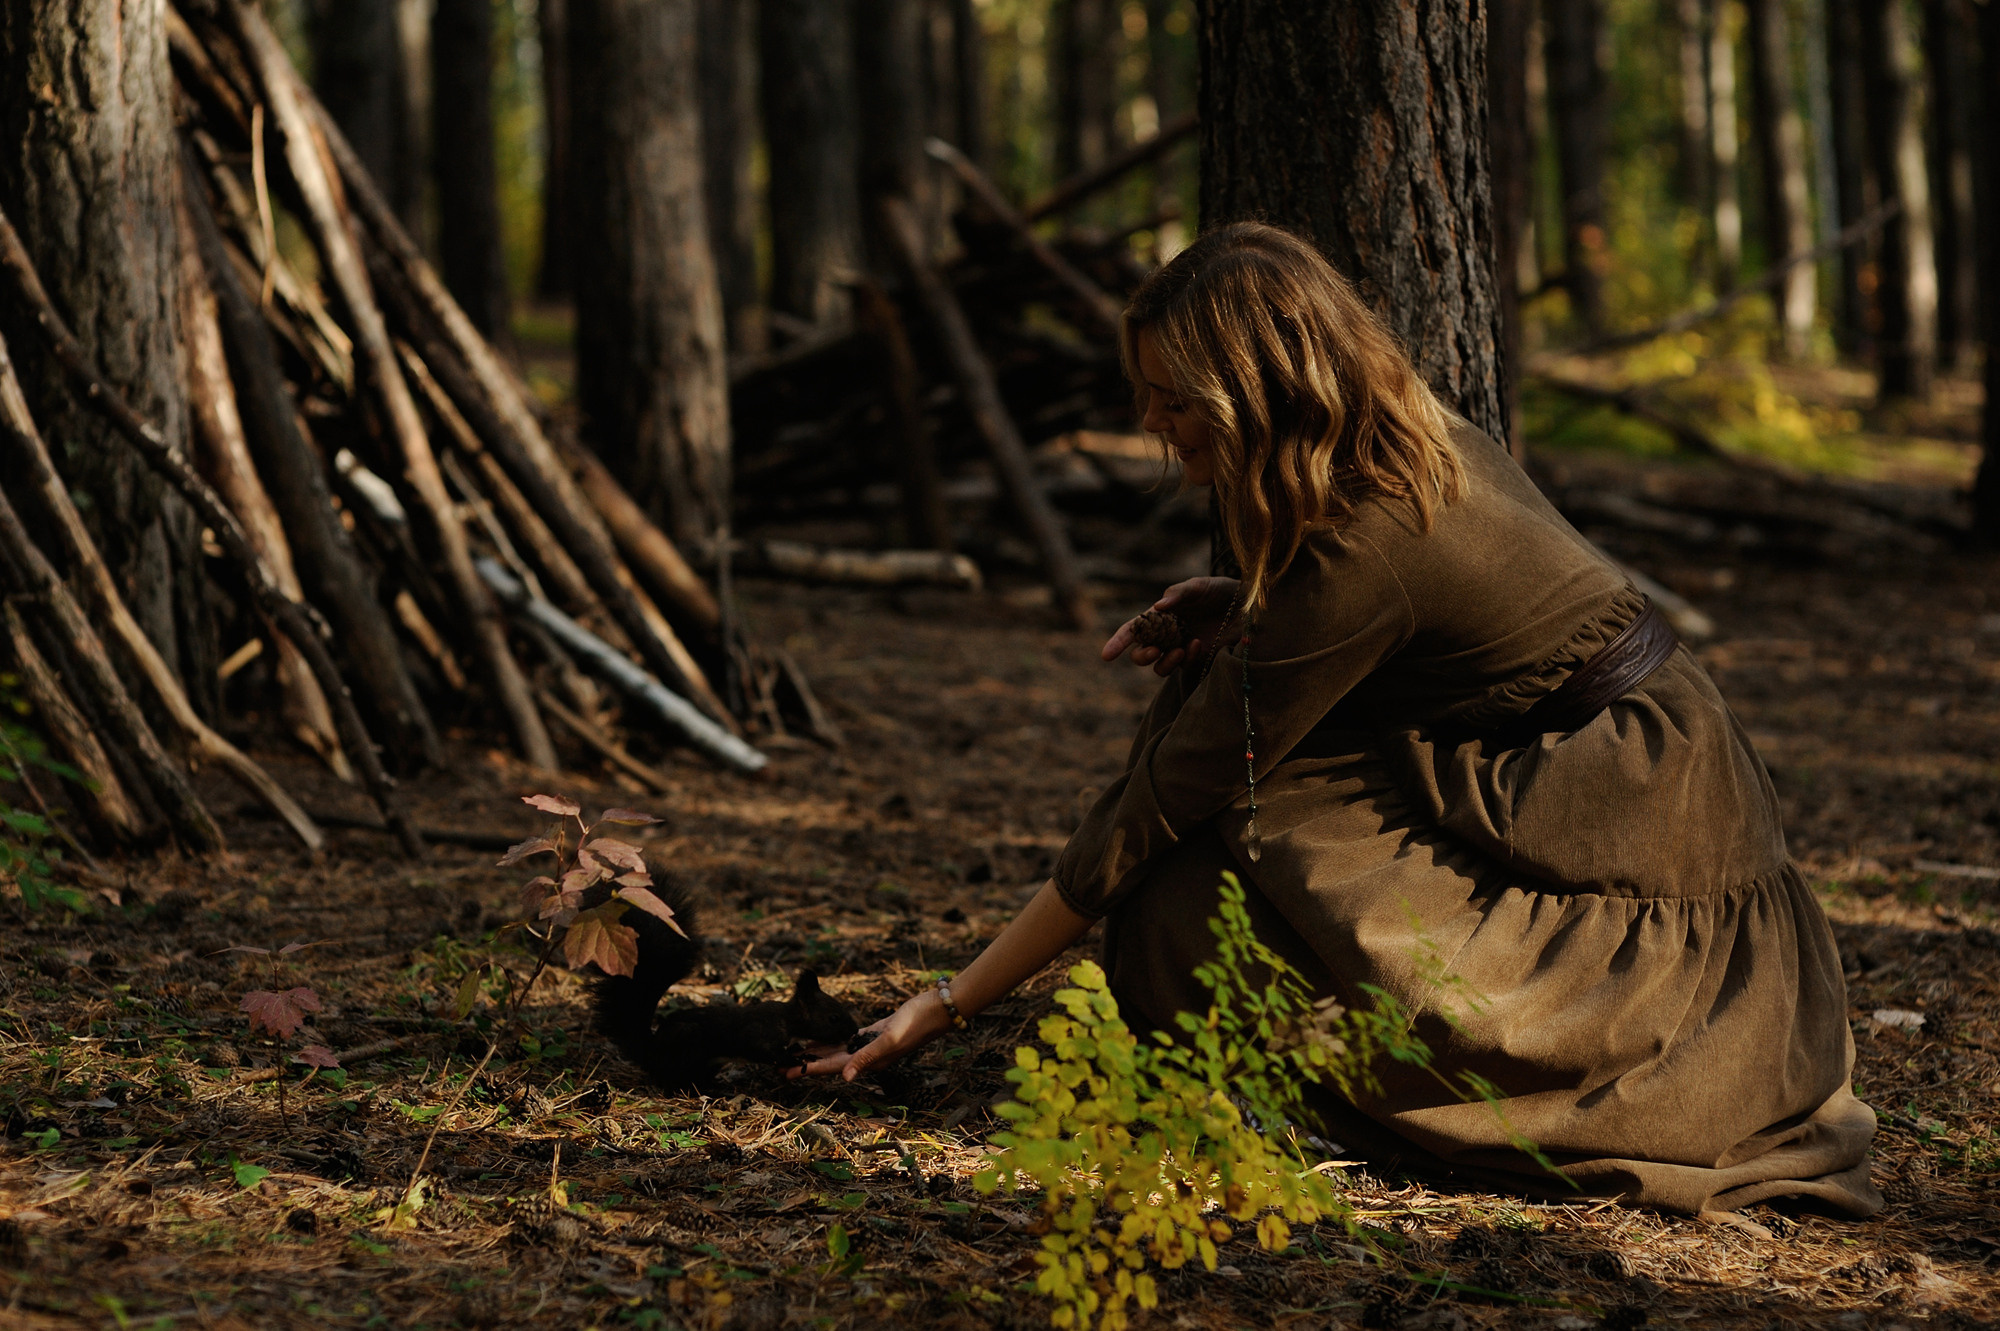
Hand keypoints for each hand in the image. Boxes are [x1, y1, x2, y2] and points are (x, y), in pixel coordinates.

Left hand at [790, 987, 953, 1081]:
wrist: (937, 1009)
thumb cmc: (916, 1023)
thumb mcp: (890, 1039)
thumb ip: (867, 1057)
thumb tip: (845, 1078)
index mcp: (869, 1061)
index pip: (831, 1068)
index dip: (807, 1070)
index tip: (785, 1072)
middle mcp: (867, 1057)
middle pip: (829, 1062)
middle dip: (805, 1064)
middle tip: (779, 1064)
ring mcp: (871, 1045)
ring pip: (836, 1052)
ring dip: (816, 1054)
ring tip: (794, 1054)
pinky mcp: (875, 1033)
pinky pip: (847, 1040)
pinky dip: (832, 1041)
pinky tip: (821, 1039)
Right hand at [1100, 576, 1242, 676]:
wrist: (1250, 606)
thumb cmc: (1222, 591)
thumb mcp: (1199, 586)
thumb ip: (1179, 594)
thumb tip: (1158, 607)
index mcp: (1160, 616)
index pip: (1133, 630)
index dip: (1118, 642)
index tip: (1106, 656)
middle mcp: (1167, 635)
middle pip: (1141, 654)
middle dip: (1141, 656)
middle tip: (1154, 650)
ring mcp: (1181, 650)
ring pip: (1159, 668)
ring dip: (1164, 662)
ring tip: (1179, 650)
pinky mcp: (1198, 661)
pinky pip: (1183, 667)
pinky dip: (1185, 659)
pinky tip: (1197, 645)